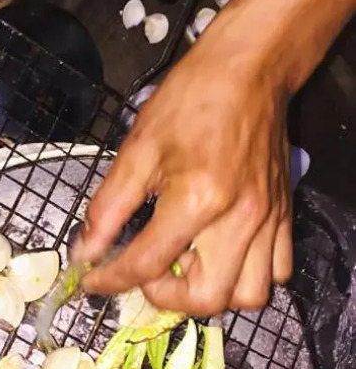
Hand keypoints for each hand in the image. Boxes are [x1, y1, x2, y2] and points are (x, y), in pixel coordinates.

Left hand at [72, 29, 293, 314]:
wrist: (248, 70)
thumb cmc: (190, 101)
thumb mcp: (136, 150)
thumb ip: (108, 208)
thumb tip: (85, 251)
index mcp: (198, 199)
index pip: (147, 263)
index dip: (110, 280)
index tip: (92, 281)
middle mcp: (239, 219)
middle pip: (207, 298)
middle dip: (166, 297)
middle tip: (144, 274)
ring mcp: (267, 221)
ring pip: (248, 295)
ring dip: (210, 293)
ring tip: (184, 263)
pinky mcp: (283, 216)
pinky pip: (276, 272)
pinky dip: (246, 277)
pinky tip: (218, 254)